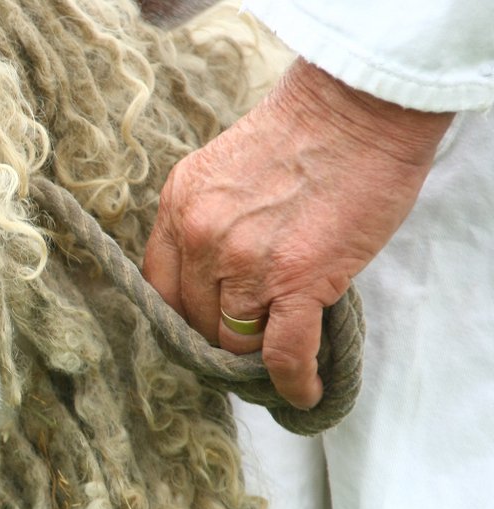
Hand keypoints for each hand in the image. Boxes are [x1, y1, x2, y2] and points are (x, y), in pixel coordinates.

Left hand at [143, 59, 452, 408]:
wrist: (357, 106)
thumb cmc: (303, 130)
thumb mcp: (224, 169)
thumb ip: (210, 220)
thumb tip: (220, 278)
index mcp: (178, 208)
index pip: (160, 288)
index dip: (181, 317)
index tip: (200, 329)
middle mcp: (200, 239)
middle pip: (196, 320)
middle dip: (220, 339)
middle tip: (247, 348)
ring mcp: (244, 264)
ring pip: (235, 340)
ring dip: (255, 359)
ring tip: (276, 369)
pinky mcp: (296, 281)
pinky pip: (282, 353)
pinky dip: (294, 381)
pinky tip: (305, 393)